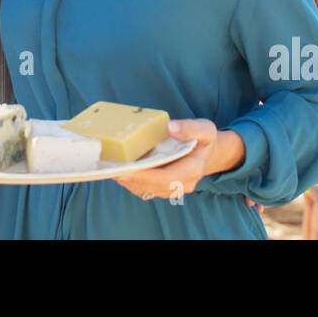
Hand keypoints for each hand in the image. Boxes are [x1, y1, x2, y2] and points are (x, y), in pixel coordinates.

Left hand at [112, 119, 242, 201]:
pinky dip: (131, 181)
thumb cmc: (204, 139)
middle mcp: (183, 184)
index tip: (127, 170)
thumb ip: (190, 128)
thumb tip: (170, 127)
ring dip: (129, 182)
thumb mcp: (205, 128)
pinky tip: (119, 171)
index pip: (167, 178)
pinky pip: (146, 188)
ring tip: (110, 170)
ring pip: (147, 189)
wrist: (207, 153)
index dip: (146, 176)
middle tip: (111, 170)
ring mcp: (173, 189)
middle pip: (154, 186)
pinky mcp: (164, 188)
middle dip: (132, 179)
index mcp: (193, 170)